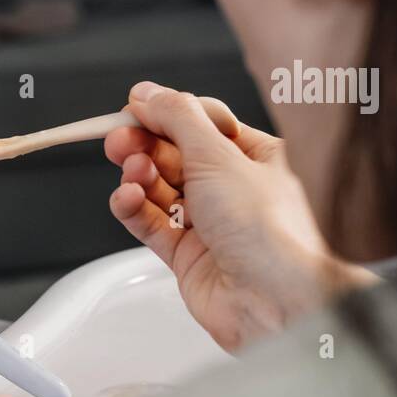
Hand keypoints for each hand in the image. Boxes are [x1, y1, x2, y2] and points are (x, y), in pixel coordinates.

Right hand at [105, 81, 375, 352]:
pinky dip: (135, 209)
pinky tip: (128, 198)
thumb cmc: (271, 232)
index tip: (134, 108)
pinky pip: (151, 223)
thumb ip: (178, 119)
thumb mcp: (220, 156)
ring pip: (160, 189)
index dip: (166, 114)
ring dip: (139, 177)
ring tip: (132, 173)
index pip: (202, 123)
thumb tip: (149, 94)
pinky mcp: (188, 256)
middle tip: (119, 139)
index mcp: (258, 157)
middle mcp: (234, 189)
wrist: (277, 302)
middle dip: (145, 145)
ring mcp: (210, 224)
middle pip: (175, 155)